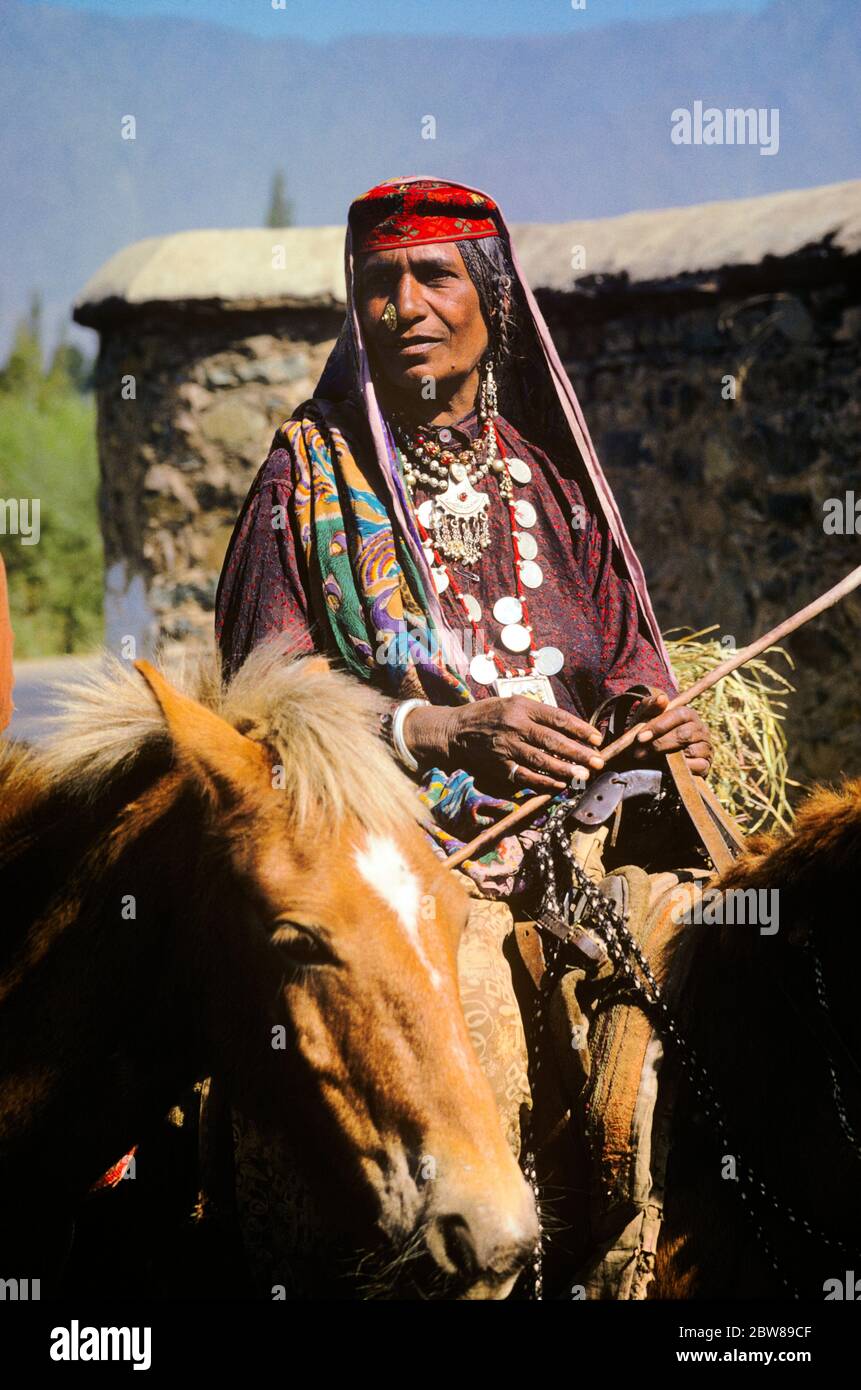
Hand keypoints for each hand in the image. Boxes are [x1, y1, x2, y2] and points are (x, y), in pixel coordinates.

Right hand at [404, 696, 605, 792]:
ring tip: (583, 775)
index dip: (580, 728)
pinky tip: (559, 784)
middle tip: (597, 761)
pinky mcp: (499, 764)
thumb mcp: (512, 702)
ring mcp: (507, 746)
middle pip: (553, 740)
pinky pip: (525, 775)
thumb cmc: (489, 714)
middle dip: (578, 752)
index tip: (596, 738)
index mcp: (523, 706)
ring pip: (542, 759)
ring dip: (565, 769)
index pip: (558, 717)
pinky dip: (543, 781)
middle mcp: (516, 724)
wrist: (456, 730)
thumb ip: (538, 713)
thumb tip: (568, 728)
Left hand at [631, 688, 712, 776]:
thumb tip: (662, 699)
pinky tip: (666, 769)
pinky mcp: (705, 766)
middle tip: (638, 753)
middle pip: (684, 734)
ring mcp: (705, 748)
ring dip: (666, 758)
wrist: (649, 761)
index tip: (641, 737)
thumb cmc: (648, 735)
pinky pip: (696, 767)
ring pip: (690, 751)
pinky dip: (679, 769)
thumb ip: (651, 707)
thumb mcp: (644, 719)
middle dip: (659, 744)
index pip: (679, 715)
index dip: (659, 726)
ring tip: (649, 761)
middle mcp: (700, 729)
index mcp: (688, 714)